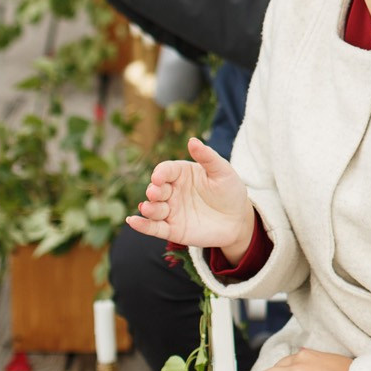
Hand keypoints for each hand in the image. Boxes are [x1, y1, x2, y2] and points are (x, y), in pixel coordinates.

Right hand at [126, 137, 255, 260]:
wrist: (238, 219)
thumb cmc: (230, 191)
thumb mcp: (223, 172)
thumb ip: (207, 157)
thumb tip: (192, 140)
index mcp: (182, 174)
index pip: (165, 170)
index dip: (161, 173)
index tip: (160, 177)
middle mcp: (172, 191)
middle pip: (156, 189)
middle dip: (153, 190)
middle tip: (155, 192)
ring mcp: (171, 211)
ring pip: (153, 209)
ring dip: (148, 208)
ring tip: (148, 207)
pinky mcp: (172, 230)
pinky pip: (153, 228)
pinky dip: (142, 225)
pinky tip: (132, 221)